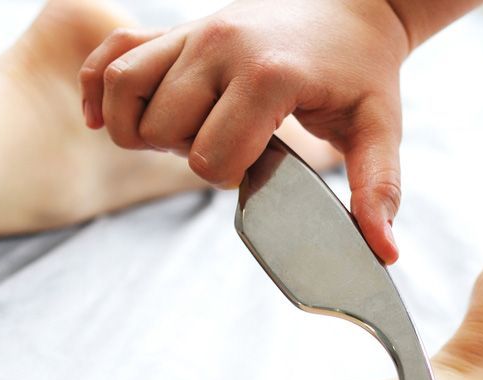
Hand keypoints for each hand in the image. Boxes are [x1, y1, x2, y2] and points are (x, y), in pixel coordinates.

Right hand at [79, 0, 410, 262]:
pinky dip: (99, 87)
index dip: (232, 177)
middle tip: (231, 142)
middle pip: (163, 130)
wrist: (354, 3)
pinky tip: (105, 116)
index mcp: (269, 76)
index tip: (263, 160)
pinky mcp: (178, 26)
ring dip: (142, 127)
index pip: (211, 158)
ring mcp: (195, 31)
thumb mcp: (379, 128)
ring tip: (184, 132)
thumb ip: (376, 188)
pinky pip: (114, 53)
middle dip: (191, 153)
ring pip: (126, 92)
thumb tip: (383, 252)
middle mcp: (222, 46)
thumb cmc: (362, 70)